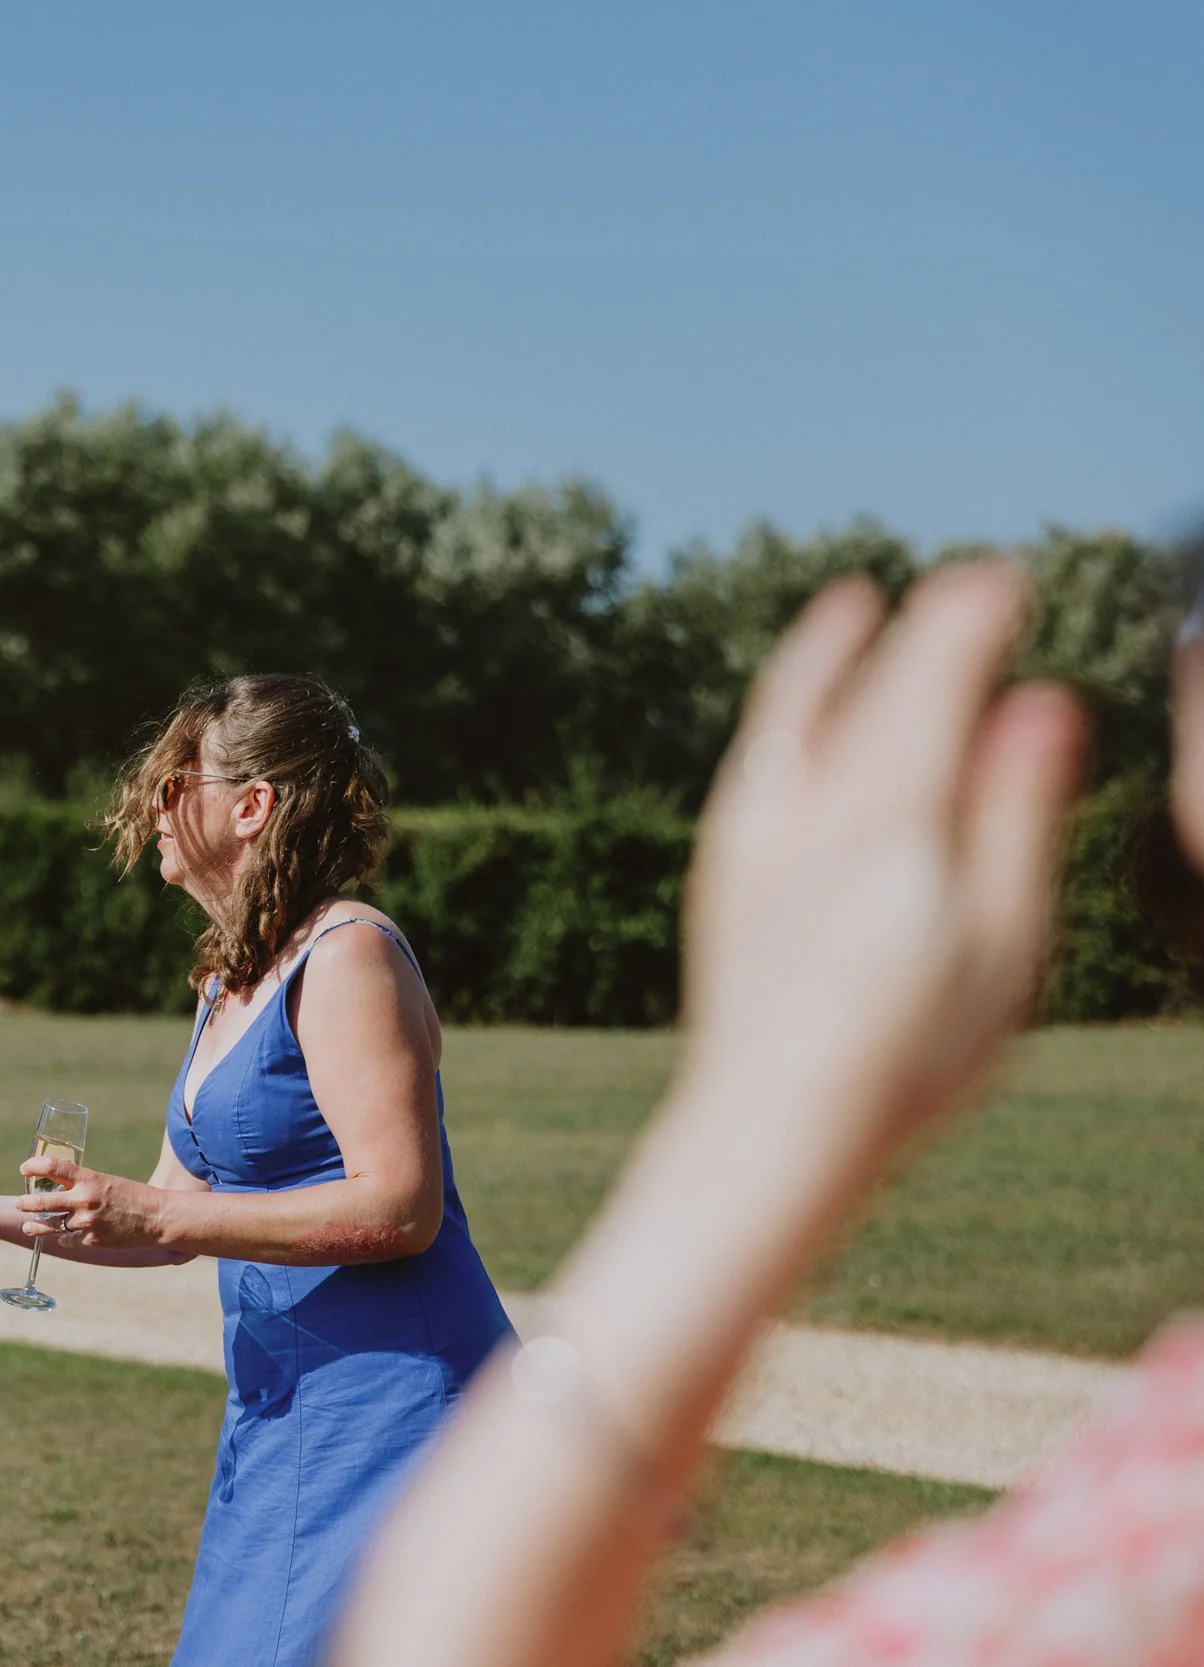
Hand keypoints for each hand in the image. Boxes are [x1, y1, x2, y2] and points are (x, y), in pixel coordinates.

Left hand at [14, 1155, 172, 1248]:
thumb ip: (83, 1185)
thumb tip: (60, 1189)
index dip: (34, 1166)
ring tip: (27, 1226)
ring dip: (36, 1226)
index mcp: (89, 1179)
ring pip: (50, 1225)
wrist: (156, 1218)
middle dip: (26, 1202)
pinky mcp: (91, 1240)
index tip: (24, 1169)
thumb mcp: (106, 1182)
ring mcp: (86, 1222)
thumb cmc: (132, 1196)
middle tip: (20, 1203)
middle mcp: (84, 1200)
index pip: (53, 1167)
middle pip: (43, 1201)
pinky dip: (64, 1239)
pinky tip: (62, 1238)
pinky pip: (68, 1240)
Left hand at [676, 560, 1086, 1184]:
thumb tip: (1041, 702)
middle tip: (973, 586)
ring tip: (855, 603)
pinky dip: (780, 709)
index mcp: (891, 820)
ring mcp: (755, 836)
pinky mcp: (723, 870)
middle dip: (923, 629)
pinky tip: (796, 709)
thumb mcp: (1002, 942)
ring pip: (792, 714)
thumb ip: (1016, 813)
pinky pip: (754, 757)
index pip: (931, 683)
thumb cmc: (911, 1051)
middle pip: (869, 689)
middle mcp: (811, 811)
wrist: (774, 1123)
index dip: (971, 623)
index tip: (1011, 582)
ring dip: (828, 651)